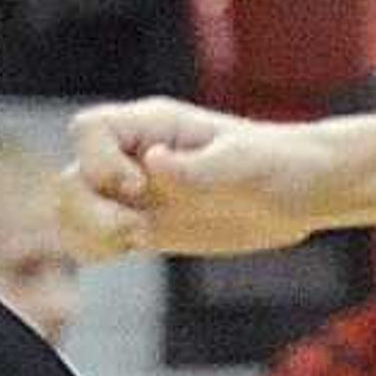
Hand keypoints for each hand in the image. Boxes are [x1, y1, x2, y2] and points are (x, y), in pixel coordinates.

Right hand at [59, 97, 339, 257]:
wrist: (307, 192)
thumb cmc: (283, 165)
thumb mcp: (246, 164)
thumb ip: (198, 168)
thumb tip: (152, 163)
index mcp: (153, 126)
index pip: (88, 130)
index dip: (98, 162)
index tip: (139, 186)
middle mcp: (134, 155)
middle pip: (69, 177)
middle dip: (89, 211)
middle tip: (137, 231)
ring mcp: (134, 192)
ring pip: (71, 211)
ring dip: (88, 235)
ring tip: (137, 242)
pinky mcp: (142, 224)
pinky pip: (91, 238)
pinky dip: (97, 249)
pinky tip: (136, 248)